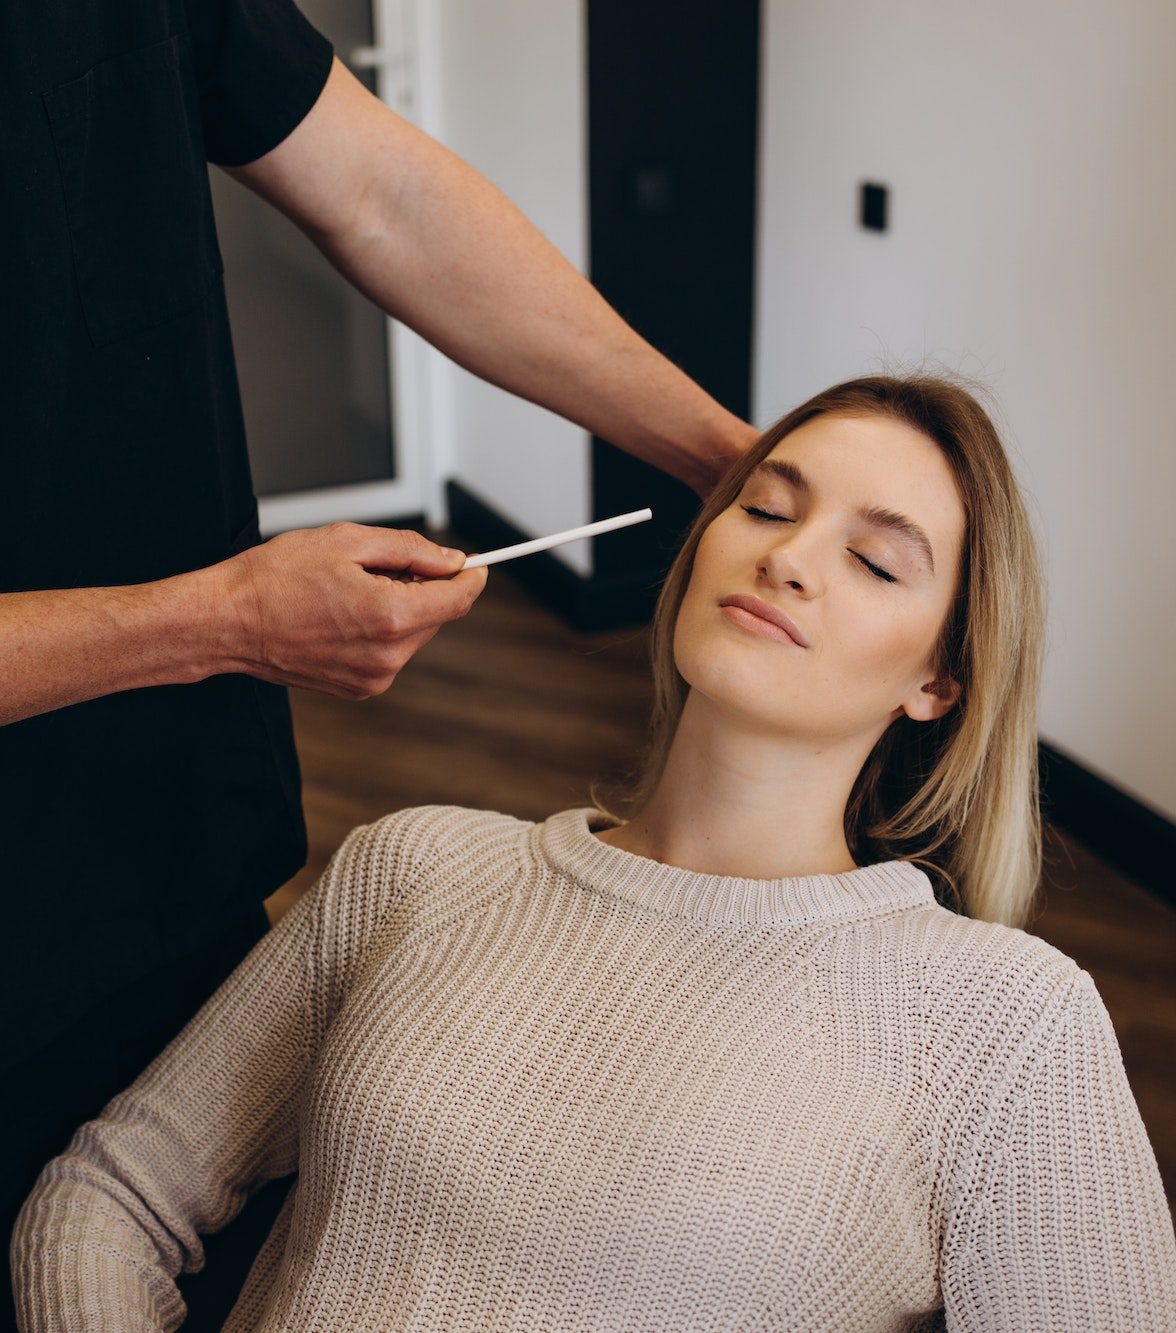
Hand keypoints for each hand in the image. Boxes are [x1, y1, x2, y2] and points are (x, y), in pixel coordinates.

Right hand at [206, 523, 486, 698]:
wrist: (228, 623)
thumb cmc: (275, 577)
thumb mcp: (347, 542)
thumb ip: (409, 551)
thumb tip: (450, 561)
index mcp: (389, 616)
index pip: (457, 599)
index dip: (470, 577)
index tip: (475, 564)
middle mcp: (388, 655)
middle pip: (436, 616)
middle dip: (423, 588)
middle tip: (382, 565)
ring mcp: (373, 677)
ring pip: (413, 635)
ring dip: (399, 609)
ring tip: (349, 590)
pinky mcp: (358, 688)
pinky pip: (389, 653)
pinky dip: (380, 631)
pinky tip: (341, 615)